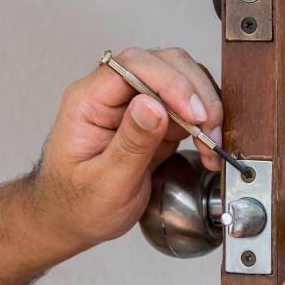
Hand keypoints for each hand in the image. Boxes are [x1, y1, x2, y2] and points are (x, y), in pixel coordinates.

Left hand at [32, 47, 222, 250]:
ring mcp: (135, 105)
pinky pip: (186, 108)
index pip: (133, 65)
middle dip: (194, 94)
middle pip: (164, 64)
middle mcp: (112, 95)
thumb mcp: (104, 182)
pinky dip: (203, 125)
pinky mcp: (154, 121)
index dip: (170, 82)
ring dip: (204, 108)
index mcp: (88, 101)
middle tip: (208, 131)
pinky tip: (208, 148)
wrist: (74, 221)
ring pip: (181, 81)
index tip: (193, 113)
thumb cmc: (78, 204)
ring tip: (211, 144)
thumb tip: (153, 105)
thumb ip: (130, 143)